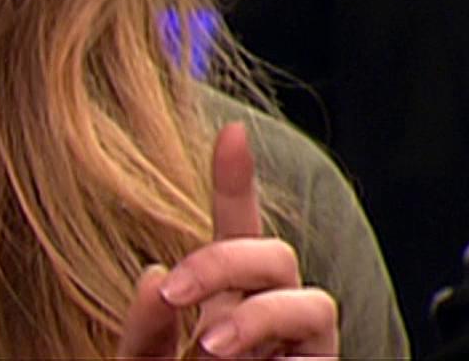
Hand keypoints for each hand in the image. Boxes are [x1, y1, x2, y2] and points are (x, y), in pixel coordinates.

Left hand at [117, 122, 338, 358]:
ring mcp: (300, 349)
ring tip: (212, 346)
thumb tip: (156, 275)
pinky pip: (324, 359)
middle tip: (175, 295)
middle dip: (224, 263)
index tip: (232, 130)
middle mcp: (269, 317)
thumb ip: (144, 328)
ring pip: (315, 302)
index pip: (236, 232)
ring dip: (261, 317)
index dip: (237, 181)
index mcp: (224, 300)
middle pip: (276, 255)